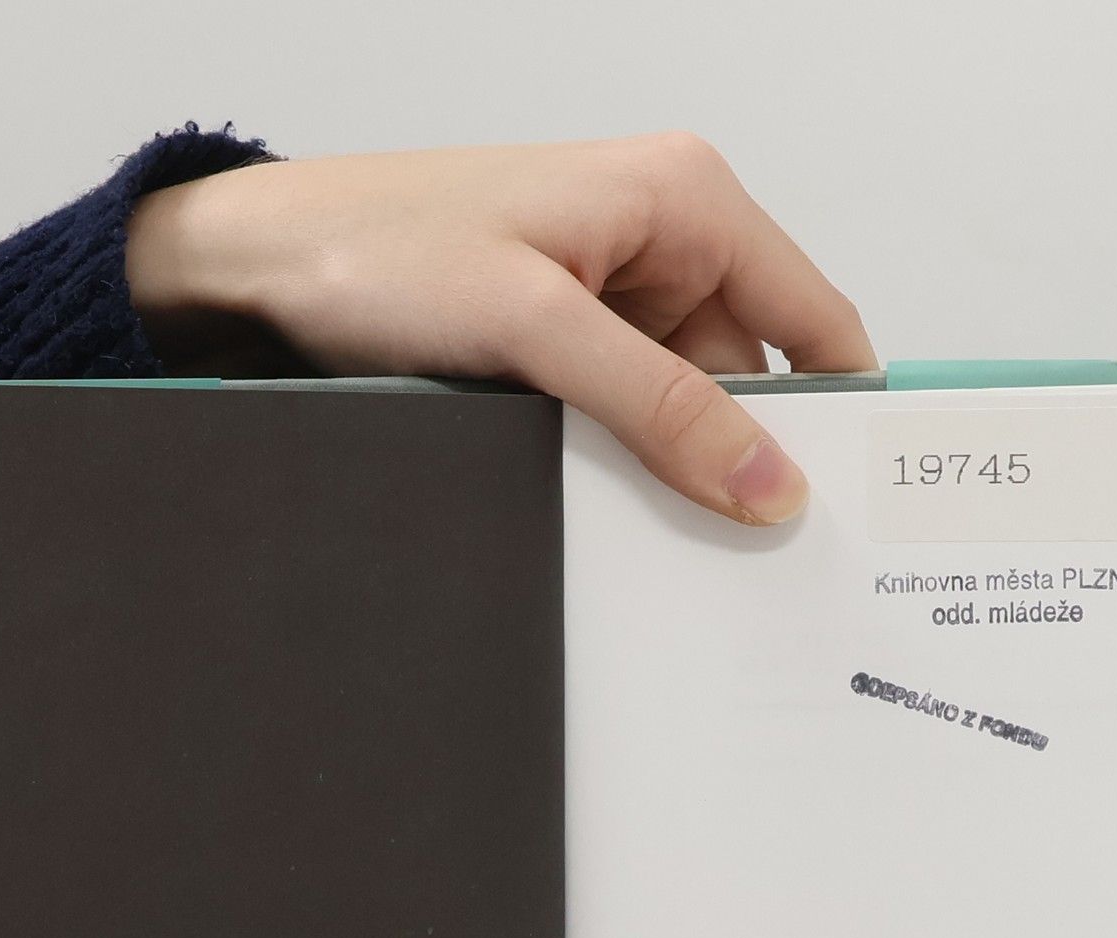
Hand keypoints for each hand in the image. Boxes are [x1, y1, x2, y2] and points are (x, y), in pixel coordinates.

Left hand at [126, 133, 874, 524]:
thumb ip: (658, 405)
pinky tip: (613, 509)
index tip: (858, 504)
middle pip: (750, 376)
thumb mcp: (535, 330)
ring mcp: (610, 292)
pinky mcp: (563, 335)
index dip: (841, 412)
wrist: (258, 267)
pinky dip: (625, 460)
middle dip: (747, 461)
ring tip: (671, 541)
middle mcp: (661, 238)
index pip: (813, 318)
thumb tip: (765, 479)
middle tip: (755, 559)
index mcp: (684, 200)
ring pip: (684, 405)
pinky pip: (626, 411)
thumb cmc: (377, 251)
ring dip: (676, 468)